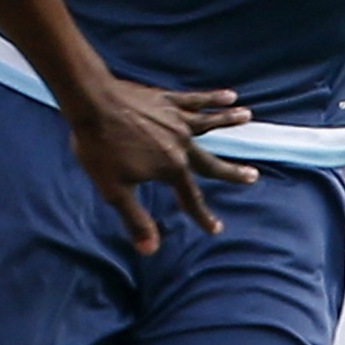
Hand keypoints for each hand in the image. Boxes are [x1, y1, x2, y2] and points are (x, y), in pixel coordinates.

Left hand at [66, 80, 257, 254]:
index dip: (202, 216)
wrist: (92, 103)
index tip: (216, 229)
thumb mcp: (115, 191)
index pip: (191, 198)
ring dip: (229, 121)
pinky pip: (195, 100)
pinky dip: (212, 98)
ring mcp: (176, 120)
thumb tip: (150, 250)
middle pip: (211, 162)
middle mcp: (181, 144)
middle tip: (252, 176)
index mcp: (171, 168)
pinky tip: (229, 95)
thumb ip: (135, 220)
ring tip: (248, 116)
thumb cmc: (100, 147)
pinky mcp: (167, 101)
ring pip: (209, 123)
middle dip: (232, 172)